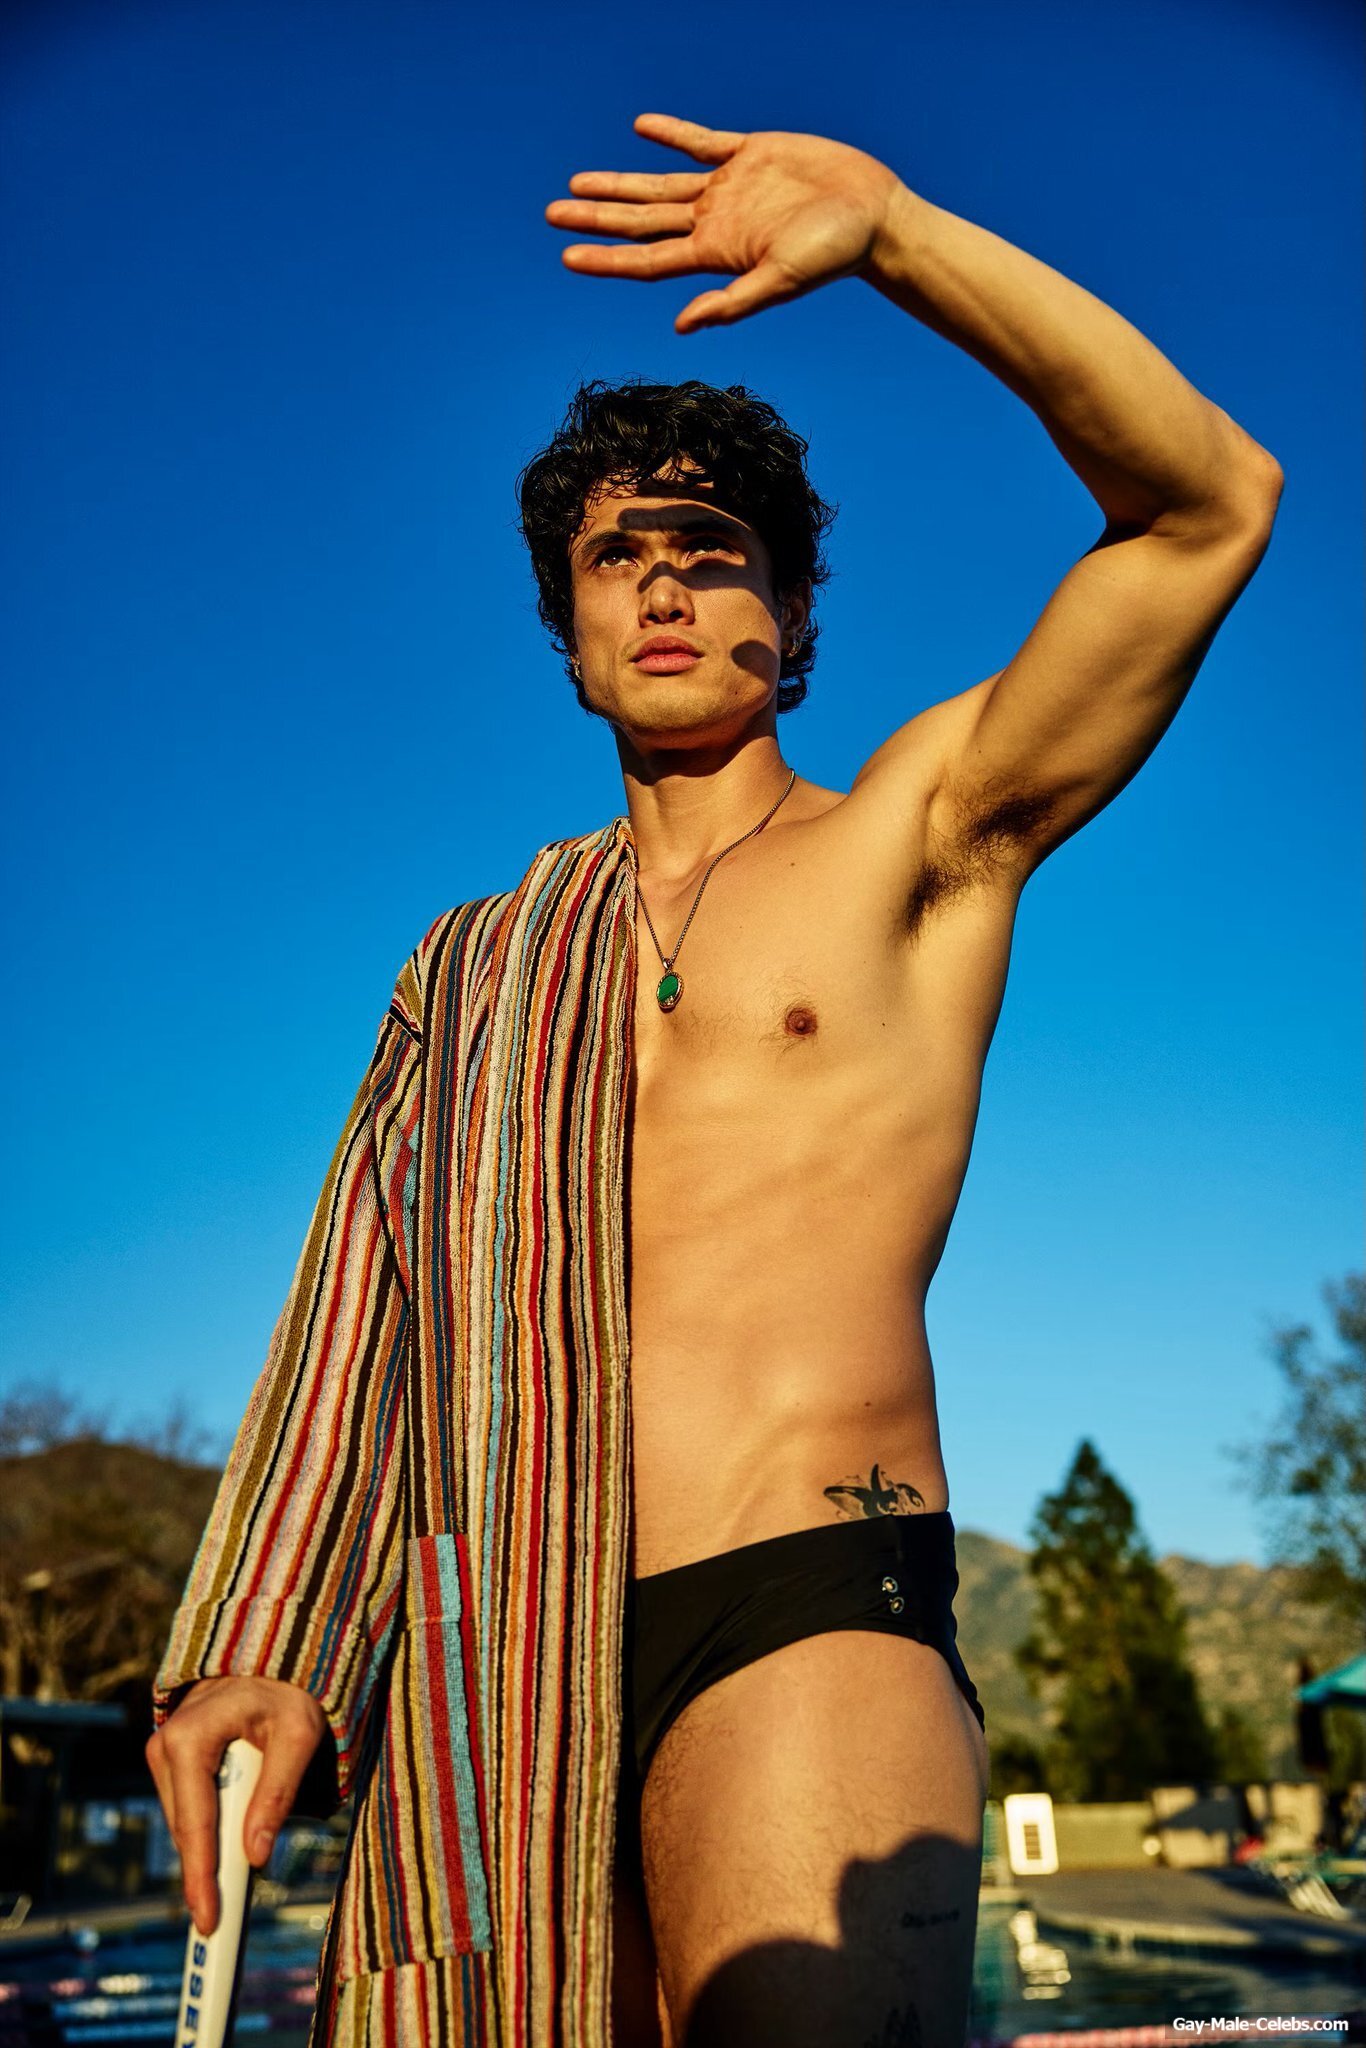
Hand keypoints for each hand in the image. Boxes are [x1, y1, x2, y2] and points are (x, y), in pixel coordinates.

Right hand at [145, 1675, 326, 1933]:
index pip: (195, 1824)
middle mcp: (165, 1745)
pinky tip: (231, 1845)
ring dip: (212, 1849)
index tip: (208, 1921)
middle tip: (224, 1923)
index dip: (201, 1878)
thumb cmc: (292, 1686)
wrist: (275, 1651)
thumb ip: (279, 1791)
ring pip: (187, 1823)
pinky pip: (191, 1808)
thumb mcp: (300, 1732)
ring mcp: (164, 1752)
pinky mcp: (173, 1759)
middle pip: (188, 1830)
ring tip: (232, 1885)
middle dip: (207, 1873)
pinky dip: (211, 1830)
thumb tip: (256, 1855)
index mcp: (191, 1738)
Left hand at [546, 113, 902, 332]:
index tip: (566, 255)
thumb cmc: (834, 254)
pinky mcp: (751, 153)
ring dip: (619, 183)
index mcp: (715, 252)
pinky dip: (672, 134)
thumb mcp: (780, 281)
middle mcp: (714, 221)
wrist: (875, 214)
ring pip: (660, 184)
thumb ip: (732, 302)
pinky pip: (701, 142)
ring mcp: (730, 187)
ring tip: (578, 182)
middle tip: (552, 212)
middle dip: (597, 217)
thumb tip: (681, 325)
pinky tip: (642, 129)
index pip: (647, 258)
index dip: (606, 257)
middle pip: (641, 220)